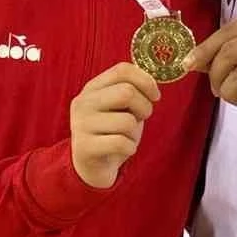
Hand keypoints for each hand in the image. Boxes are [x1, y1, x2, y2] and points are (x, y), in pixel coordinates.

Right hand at [70, 62, 159, 188]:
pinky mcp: (84, 147)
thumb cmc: (112, 132)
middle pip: (127, 92)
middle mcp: (83, 102)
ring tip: (126, 138)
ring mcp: (80, 124)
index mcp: (93, 88)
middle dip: (144, 108)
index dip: (146, 81)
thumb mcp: (121, 107)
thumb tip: (152, 86)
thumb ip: (132, 91)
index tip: (155, 96)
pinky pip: (121, 143)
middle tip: (141, 119)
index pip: (123, 70)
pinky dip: (130, 148)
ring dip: (135, 133)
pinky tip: (122, 150)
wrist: (92, 166)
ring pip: (127, 121)